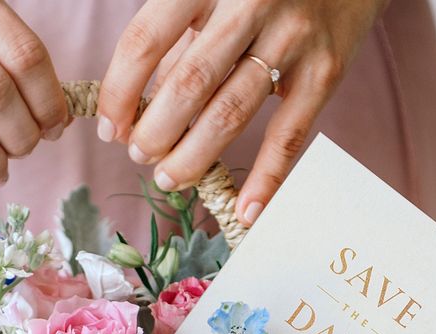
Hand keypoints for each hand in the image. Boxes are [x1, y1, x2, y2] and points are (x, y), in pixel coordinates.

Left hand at [99, 0, 385, 225]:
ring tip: (171, 179)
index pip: (146, 41)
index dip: (120, 92)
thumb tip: (141, 106)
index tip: (110, 128)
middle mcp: (249, 4)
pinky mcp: (325, 71)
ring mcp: (291, 39)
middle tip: (141, 157)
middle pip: (188, 85)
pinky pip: (288, 136)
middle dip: (155, 132)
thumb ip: (182, 35)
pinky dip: (266, 179)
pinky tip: (247, 211)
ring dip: (194, 157)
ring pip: (231, 114)